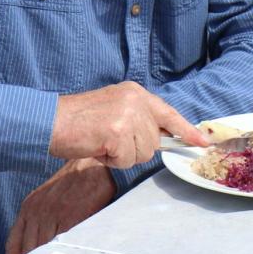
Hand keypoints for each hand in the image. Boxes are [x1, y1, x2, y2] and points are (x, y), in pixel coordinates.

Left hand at [5, 159, 115, 253]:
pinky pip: (63, 243)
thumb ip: (40, 220)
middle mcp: (36, 212)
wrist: (92, 163)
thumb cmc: (73, 183)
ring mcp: (53, 214)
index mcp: (28, 208)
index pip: (14, 242)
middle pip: (27, 250)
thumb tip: (39, 249)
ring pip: (44, 249)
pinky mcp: (71, 216)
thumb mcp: (47, 198)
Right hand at [50, 81, 206, 166]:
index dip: (186, 130)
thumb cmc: (77, 121)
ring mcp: (128, 116)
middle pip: (153, 142)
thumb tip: (160, 140)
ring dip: (121, 155)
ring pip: (142, 153)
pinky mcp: (119, 133)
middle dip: (133, 149)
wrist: (50, 121)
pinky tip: (97, 147)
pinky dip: (111, 160)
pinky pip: (126, 160)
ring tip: (101, 142)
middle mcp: (136, 100)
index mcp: (135, 93)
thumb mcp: (114, 109)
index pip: (168, 114)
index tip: (202, 141)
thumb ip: (137, 120)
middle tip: (108, 140)